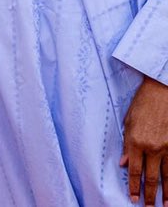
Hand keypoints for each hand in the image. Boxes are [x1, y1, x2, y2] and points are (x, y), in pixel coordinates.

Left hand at [121, 75, 167, 204]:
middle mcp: (152, 147)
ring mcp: (167, 147)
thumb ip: (126, 145)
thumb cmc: (142, 104)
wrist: (162, 92)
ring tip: (166, 204)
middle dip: (149, 194)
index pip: (133, 170)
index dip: (133, 186)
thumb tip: (123, 163)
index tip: (133, 198)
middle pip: (151, 177)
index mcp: (135, 142)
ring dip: (167, 192)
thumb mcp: (127, 122)